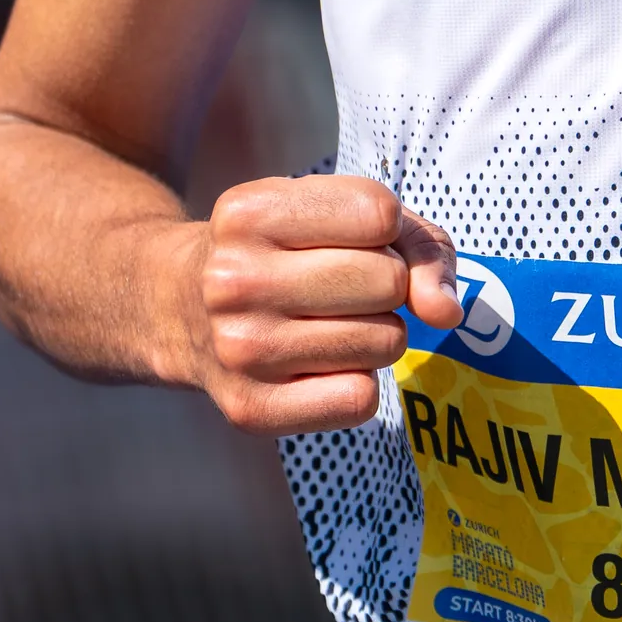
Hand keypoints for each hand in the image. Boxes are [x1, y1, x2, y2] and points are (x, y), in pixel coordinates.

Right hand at [180, 174, 461, 432]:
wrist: (175, 307)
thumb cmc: (279, 252)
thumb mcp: (332, 214)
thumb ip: (417, 244)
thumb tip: (446, 312)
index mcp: (249, 212)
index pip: (380, 214)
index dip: (384, 229)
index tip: (347, 239)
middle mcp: (235, 279)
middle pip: (389, 282)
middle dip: (385, 285)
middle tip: (338, 288)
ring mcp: (239, 348)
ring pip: (386, 342)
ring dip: (376, 334)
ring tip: (326, 324)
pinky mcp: (249, 409)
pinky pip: (361, 400)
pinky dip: (357, 381)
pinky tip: (319, 365)